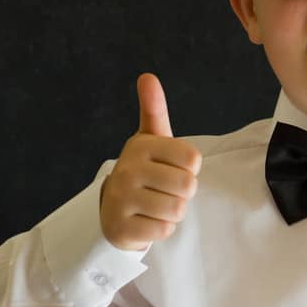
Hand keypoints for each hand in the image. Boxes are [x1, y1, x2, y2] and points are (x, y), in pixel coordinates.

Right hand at [98, 73, 202, 251]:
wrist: (112, 209)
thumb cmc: (143, 169)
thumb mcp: (151, 138)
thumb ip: (154, 108)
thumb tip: (147, 76)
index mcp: (141, 145)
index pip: (193, 160)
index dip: (190, 168)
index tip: (172, 167)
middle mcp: (127, 170)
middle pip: (188, 186)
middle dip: (183, 192)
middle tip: (164, 189)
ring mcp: (121, 200)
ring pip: (177, 210)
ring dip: (174, 211)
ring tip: (157, 204)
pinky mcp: (121, 229)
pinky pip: (164, 230)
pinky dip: (162, 228)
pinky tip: (147, 220)